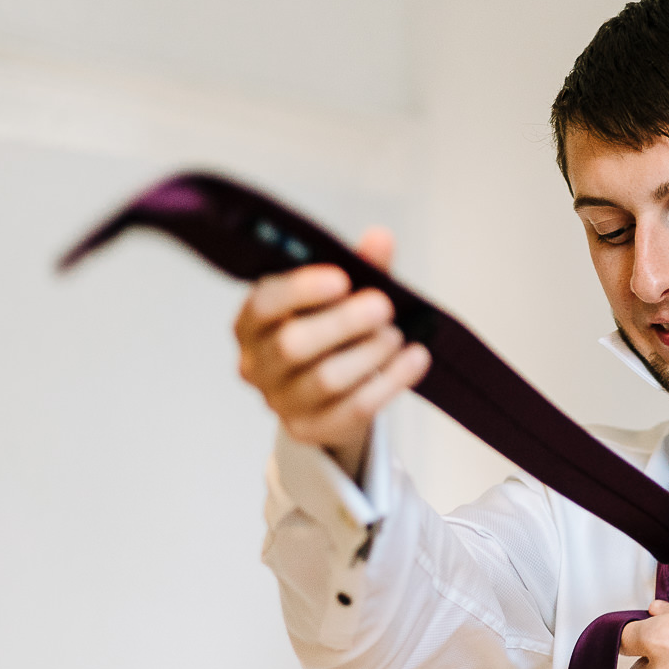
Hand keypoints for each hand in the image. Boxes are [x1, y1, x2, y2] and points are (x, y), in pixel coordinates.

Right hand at [234, 227, 430, 477]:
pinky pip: (353, 410)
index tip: (343, 279)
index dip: (301, 290)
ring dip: (370, 355)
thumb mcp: (342, 295)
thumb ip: (360, 267)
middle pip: (293, 346)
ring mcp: (279, 402)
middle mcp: (256, 364)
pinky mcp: (309, 430)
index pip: (264, 305)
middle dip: (344, 323)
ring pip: (325, 381)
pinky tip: (416, 360)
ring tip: (397, 335)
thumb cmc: (331, 331)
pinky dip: (390, 383)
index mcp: (252, 322)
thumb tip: (381, 238)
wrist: (334, 391)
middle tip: (384, 307)